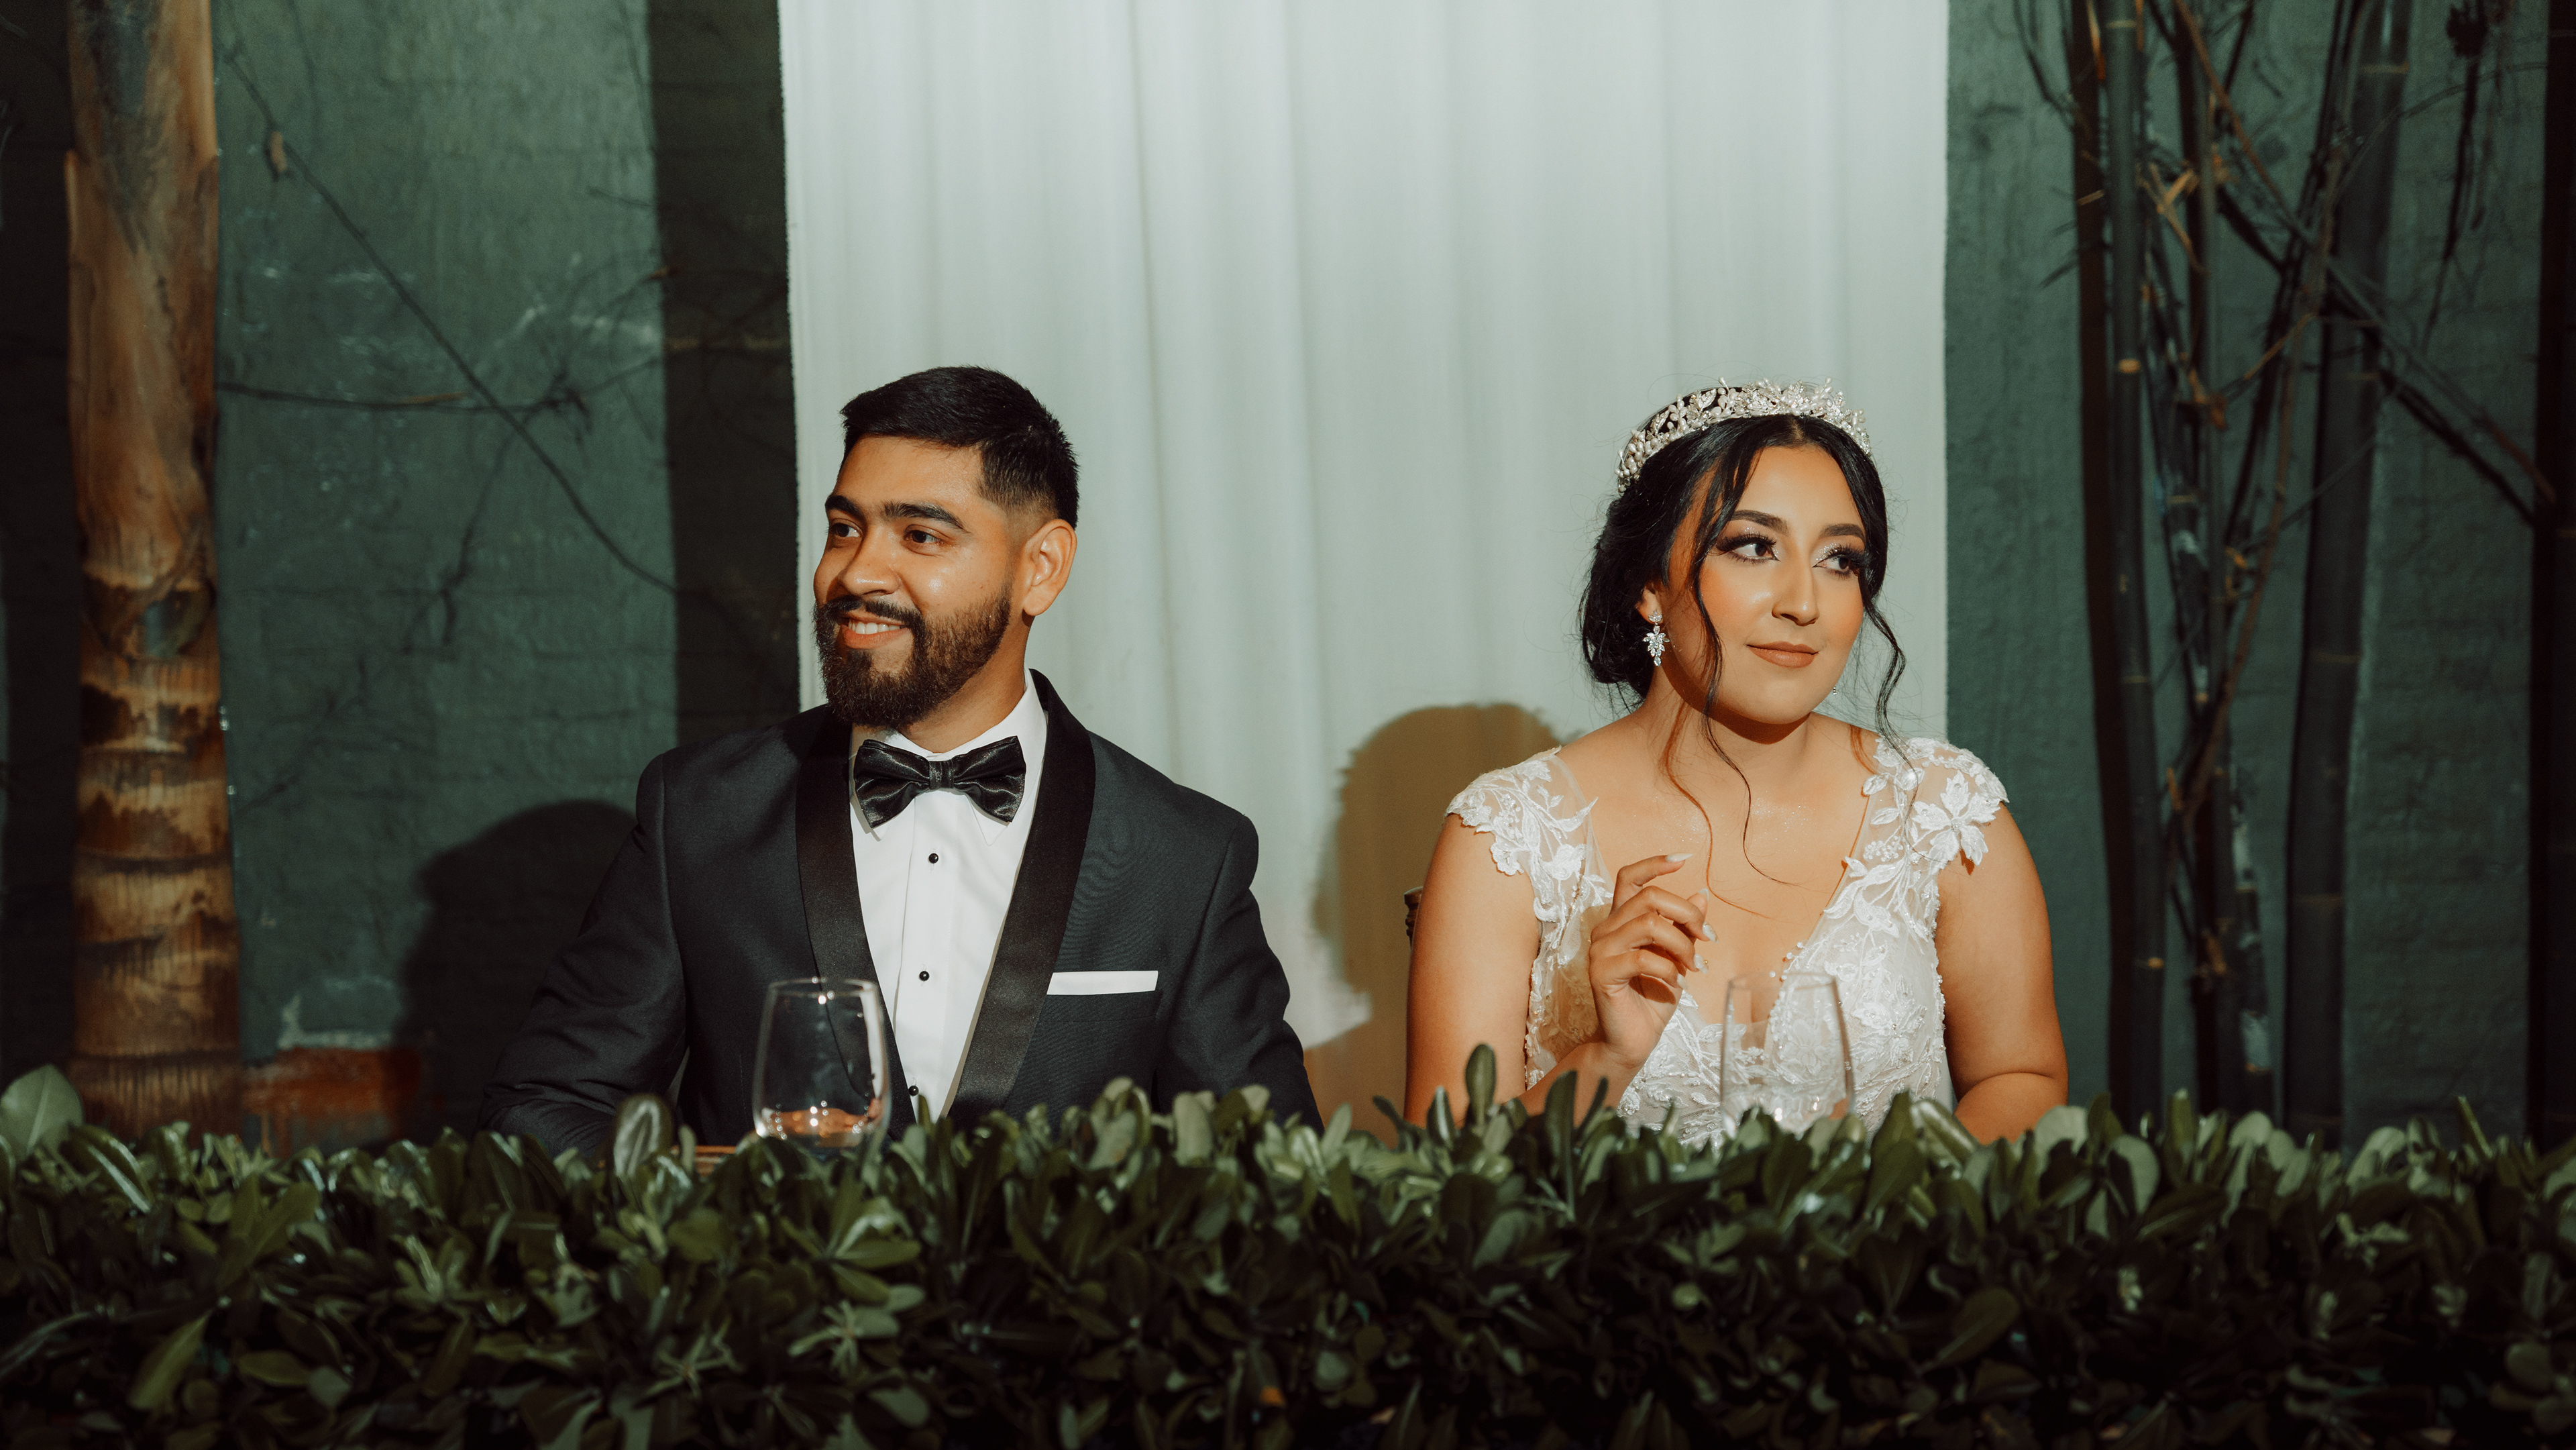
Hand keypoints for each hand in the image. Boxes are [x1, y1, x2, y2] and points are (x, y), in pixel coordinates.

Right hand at [1586, 853, 1712, 1072]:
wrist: (1633, 1041)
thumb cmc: (1653, 999)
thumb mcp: (1678, 958)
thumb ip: (1685, 928)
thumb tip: (1702, 895)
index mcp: (1621, 920)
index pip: (1629, 877)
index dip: (1654, 864)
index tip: (1685, 859)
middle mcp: (1606, 929)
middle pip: (1649, 897)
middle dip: (1687, 914)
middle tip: (1707, 937)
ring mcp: (1600, 950)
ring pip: (1648, 924)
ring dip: (1682, 944)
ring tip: (1695, 965)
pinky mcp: (1600, 973)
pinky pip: (1642, 958)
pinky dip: (1669, 969)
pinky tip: (1678, 983)